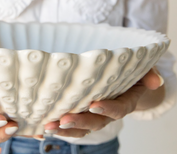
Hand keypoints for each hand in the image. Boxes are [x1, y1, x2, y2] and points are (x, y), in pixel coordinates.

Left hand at [44, 67, 164, 136]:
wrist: (125, 80)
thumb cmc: (132, 72)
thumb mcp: (142, 70)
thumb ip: (148, 73)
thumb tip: (155, 81)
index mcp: (124, 101)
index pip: (118, 109)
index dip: (107, 109)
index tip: (94, 105)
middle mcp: (108, 112)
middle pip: (96, 122)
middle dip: (80, 123)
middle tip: (63, 120)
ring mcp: (94, 115)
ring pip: (82, 127)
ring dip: (65, 129)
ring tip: (49, 126)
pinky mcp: (82, 113)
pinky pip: (72, 124)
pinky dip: (59, 126)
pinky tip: (44, 124)